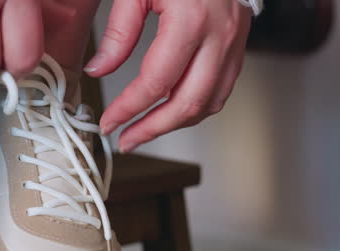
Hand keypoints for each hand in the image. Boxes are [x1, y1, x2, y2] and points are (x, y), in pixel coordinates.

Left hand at [86, 0, 251, 151]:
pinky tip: (172, 111)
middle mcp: (220, 36)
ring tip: (146, 130)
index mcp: (192, 20)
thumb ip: (118, 32)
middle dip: (153, 129)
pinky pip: (221, 90)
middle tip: (126, 140)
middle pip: (188, 104)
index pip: (156, 83)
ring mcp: (235, 42)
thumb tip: (99, 70)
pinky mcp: (240, 45)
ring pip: (209, 103)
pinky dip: (196, 107)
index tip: (109, 122)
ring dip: (176, 123)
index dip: (129, 109)